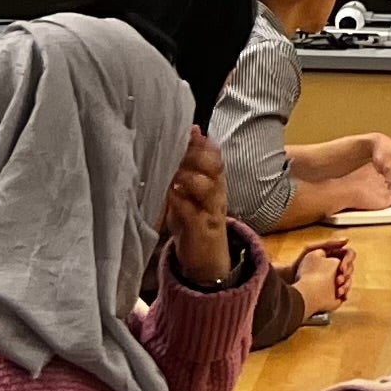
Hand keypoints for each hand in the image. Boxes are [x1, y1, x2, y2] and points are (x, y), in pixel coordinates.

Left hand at [162, 130, 233, 287]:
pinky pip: (193, 213)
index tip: (190, 130)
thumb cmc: (194, 221)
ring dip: (191, 176)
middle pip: (214, 168)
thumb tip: (187, 138)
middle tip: (182, 145)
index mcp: (216, 183)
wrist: (207, 261)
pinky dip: (183, 202)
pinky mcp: (202, 230)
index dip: (203, 143)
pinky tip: (173, 192)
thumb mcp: (191, 193)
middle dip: (199, 154)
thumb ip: (188, 167)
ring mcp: (211, 212)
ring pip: (207, 188)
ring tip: (176, 170)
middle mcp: (217, 194)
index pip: (214, 156)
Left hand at [288, 244, 354, 317]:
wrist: (289, 280)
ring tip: (338, 291)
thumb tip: (346, 240)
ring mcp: (336, 279)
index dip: (348, 261)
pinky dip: (345, 294)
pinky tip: (341, 296)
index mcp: (334, 256)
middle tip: (338, 280)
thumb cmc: (298, 263)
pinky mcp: (333, 291)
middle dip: (347, 275)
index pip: (349, 255)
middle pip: (351, 269)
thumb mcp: (311, 249)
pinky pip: (345, 292)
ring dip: (347, 285)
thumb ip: (328, 243)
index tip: (341, 268)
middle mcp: (337, 267)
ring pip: (349, 281)